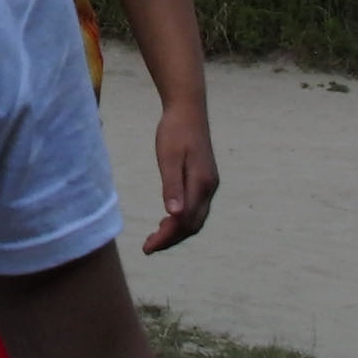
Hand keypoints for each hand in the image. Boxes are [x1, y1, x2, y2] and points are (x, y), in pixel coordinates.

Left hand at [143, 103, 220, 253]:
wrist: (188, 109)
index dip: (167, 238)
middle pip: (193, 224)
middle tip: (148, 247)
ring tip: (155, 237)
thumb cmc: (175, 130)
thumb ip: (171, 186)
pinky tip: (167, 218)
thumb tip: (172, 215)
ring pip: (196, 218)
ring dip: (177, 231)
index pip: (185, 221)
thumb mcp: (168, 157)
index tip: (147, 248)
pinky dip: (182, 219)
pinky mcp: (205, 179)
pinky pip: (196, 208)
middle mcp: (209, 187)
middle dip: (171, 239)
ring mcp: (209, 184)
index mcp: (201, 183)